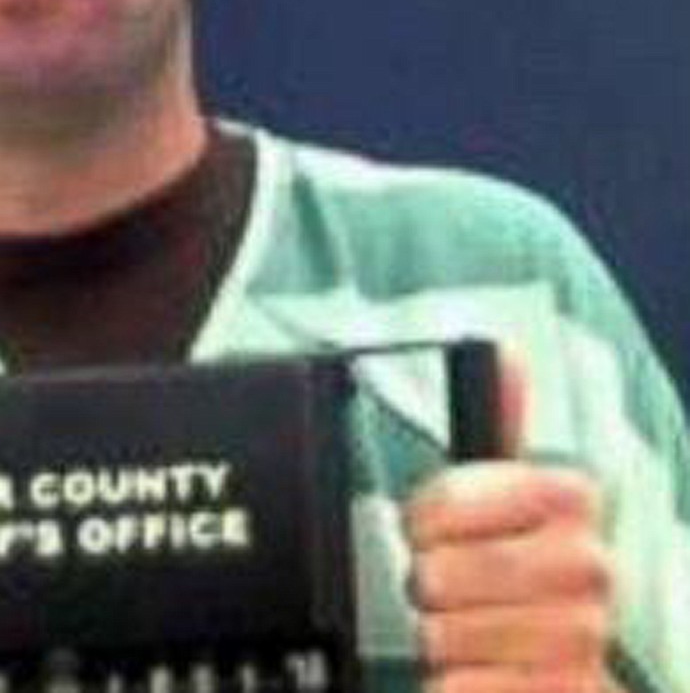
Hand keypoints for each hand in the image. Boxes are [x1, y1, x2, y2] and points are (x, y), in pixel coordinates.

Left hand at [404, 354, 614, 692]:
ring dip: (436, 639)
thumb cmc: (514, 574)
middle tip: (443, 588)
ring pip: (443, 636)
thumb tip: (508, 350)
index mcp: (569, 499)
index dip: (420, 518)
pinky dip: (450, 689)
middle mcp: (588, 567)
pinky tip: (474, 675)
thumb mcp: (505, 492)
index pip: (445, 501)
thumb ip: (503, 417)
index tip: (427, 529)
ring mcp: (581, 639)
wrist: (555, 669)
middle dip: (424, 583)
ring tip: (462, 632)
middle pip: (437, 573)